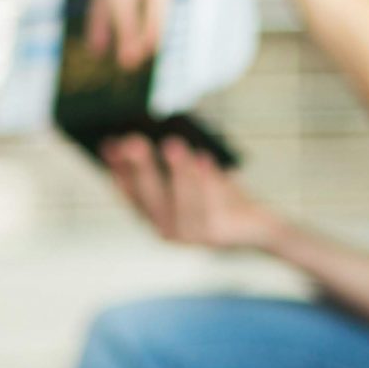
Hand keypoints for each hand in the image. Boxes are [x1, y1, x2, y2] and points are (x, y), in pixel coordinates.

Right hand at [101, 137, 281, 251]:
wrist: (259, 229)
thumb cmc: (222, 197)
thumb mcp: (195, 179)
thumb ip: (175, 164)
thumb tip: (160, 132)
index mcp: (155, 217)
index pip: (130, 193)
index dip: (118, 170)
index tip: (109, 146)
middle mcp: (168, 230)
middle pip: (151, 197)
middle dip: (141, 167)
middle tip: (133, 141)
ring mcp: (192, 235)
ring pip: (182, 200)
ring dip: (177, 170)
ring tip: (172, 144)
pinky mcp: (216, 234)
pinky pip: (210, 203)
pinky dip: (207, 179)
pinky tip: (203, 158)